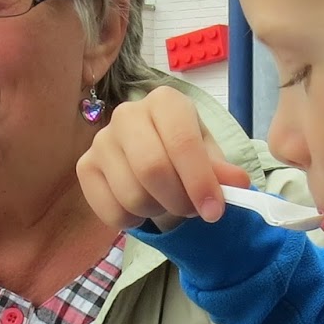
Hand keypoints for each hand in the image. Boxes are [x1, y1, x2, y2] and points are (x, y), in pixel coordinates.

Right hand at [77, 85, 251, 230]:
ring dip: (157, 211)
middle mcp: (128, 114)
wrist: (153, 156)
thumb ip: (223, 171)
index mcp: (165, 102)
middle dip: (178, 200)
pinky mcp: (85, 167)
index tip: (215, 211)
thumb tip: (238, 183)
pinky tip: (140, 208)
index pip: (181, 142)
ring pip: (132, 194)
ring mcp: (101, 140)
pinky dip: (132, 221)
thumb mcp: (210, 157)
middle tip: (191, 210)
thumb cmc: (184, 152)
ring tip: (165, 202)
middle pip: (152, 169)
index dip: (200, 181)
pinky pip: (110, 209)